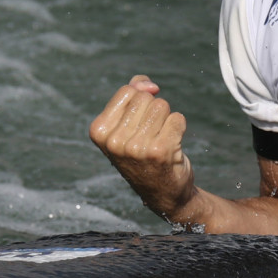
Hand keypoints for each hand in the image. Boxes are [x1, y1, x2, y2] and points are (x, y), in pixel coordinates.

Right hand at [90, 75, 195, 220]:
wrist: (162, 192)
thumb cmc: (144, 152)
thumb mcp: (127, 123)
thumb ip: (134, 92)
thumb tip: (149, 85)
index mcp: (99, 131)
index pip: (128, 91)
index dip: (141, 100)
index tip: (139, 123)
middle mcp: (114, 141)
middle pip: (146, 98)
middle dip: (154, 111)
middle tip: (151, 135)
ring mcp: (136, 147)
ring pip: (162, 106)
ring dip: (166, 120)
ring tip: (160, 140)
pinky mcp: (160, 151)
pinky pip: (177, 118)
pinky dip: (179, 127)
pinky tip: (172, 146)